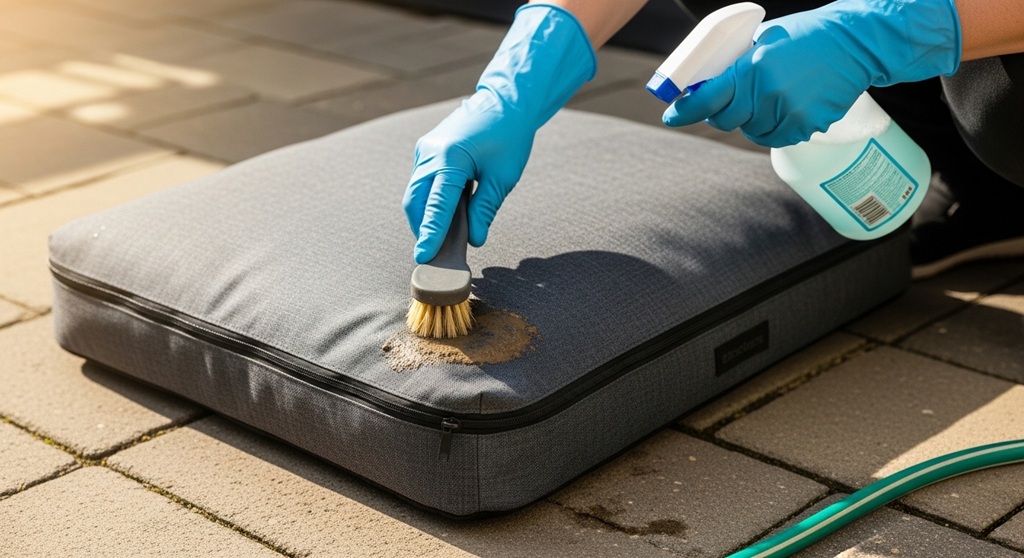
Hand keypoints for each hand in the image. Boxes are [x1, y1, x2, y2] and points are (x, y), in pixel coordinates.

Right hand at [404, 89, 534, 263]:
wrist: (505, 101)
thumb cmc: (509, 136)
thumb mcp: (503, 178)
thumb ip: (485, 210)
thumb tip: (475, 239)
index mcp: (450, 159)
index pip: (436, 206)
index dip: (430, 234)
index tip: (423, 257)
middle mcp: (430, 153)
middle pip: (416, 201)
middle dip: (422, 227)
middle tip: (434, 252)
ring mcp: (425, 149)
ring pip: (416, 192)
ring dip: (426, 214)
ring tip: (443, 235)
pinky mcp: (426, 149)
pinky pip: (422, 181)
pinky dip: (431, 199)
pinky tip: (446, 212)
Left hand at [662, 0, 960, 147]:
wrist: (856, 43)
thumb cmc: (808, 35)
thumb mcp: (764, 39)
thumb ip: (737, 63)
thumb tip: (709, 80)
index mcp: (751, 69)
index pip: (705, 100)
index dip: (683, 111)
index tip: (671, 116)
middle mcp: (766, 95)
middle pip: (725, 121)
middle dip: (720, 113)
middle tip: (724, 103)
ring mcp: (787, 114)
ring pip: (751, 131)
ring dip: (751, 120)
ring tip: (767, 97)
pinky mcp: (805, 127)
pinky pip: (776, 137)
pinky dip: (774, 127)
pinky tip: (786, 106)